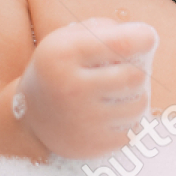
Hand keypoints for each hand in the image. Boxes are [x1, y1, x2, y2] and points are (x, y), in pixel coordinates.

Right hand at [16, 18, 156, 158]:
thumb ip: (107, 30)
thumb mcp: (70, 38)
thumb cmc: (62, 68)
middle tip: (124, 70)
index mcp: (63, 54)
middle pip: (136, 76)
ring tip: (117, 93)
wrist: (29, 116)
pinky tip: (111, 114)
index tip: (145, 38)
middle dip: (137, 70)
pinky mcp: (92, 145)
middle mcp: (69, 88)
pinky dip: (129, 119)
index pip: (124, 43)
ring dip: (135, 96)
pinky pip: (134, 129)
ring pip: (140, 104)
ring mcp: (80, 121)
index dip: (144, 38)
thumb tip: (146, 39)